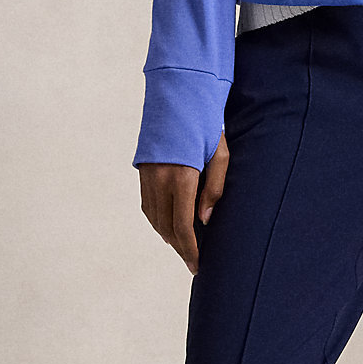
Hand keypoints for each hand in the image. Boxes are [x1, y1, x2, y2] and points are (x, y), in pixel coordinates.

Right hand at [139, 131, 229, 274]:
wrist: (177, 98)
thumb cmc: (205, 125)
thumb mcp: (219, 155)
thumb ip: (214, 189)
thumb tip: (204, 220)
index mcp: (181, 177)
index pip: (182, 226)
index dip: (189, 249)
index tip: (197, 265)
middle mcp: (160, 180)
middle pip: (166, 227)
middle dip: (180, 248)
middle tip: (193, 262)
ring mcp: (148, 177)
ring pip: (154, 219)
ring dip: (168, 237)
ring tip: (184, 248)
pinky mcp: (143, 173)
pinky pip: (148, 206)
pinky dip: (158, 221)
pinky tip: (169, 227)